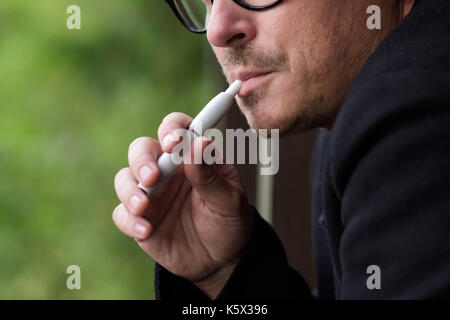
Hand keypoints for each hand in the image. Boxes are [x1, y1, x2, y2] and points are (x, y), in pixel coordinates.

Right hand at [113, 112, 253, 297]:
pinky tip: (146, 231)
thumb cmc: (228, 222)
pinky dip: (129, 220)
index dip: (172, 129)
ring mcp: (151, 194)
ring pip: (125, 178)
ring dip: (130, 190)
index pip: (177, 129)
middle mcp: (167, 170)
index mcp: (192, 157)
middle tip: (153, 177)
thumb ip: (211, 176)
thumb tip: (200, 143)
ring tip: (144, 207)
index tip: (174, 142)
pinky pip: (122, 213)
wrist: (220, 260)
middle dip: (143, 159)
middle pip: (142, 149)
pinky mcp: (139, 218)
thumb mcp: (229, 201)